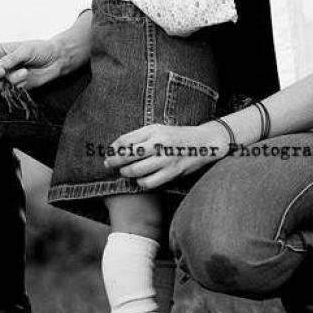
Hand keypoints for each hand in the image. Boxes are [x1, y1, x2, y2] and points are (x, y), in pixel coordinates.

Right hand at [0, 39, 62, 92]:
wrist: (56, 61)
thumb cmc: (40, 50)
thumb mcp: (26, 50)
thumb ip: (11, 58)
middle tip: (2, 73)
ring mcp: (5, 76)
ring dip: (10, 80)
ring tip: (25, 72)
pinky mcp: (13, 86)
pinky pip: (8, 90)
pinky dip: (17, 85)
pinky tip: (26, 77)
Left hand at [104, 123, 229, 189]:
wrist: (205, 143)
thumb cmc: (177, 136)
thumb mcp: (159, 129)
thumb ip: (139, 137)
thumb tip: (117, 147)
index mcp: (154, 130)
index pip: (125, 140)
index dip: (113, 148)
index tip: (108, 153)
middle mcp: (159, 143)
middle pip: (128, 156)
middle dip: (114, 162)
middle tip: (109, 164)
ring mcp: (166, 159)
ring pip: (136, 171)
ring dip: (126, 173)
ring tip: (124, 172)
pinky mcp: (172, 173)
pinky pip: (148, 182)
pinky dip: (140, 182)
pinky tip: (139, 179)